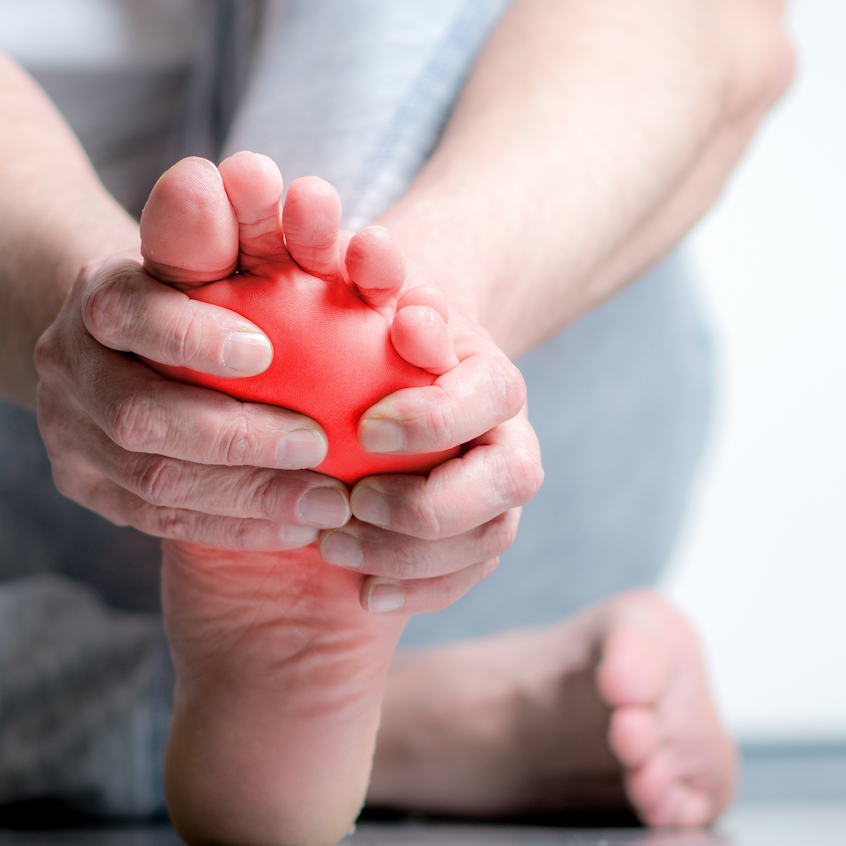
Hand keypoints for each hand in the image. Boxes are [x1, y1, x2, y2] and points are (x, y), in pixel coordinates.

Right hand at [35, 252, 356, 549]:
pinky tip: (298, 526)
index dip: (194, 336)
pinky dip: (234, 526)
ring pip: (152, 480)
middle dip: (235, 437)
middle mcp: (67, 364)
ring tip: (328, 502)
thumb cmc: (196, 285)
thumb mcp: (206, 247)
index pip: (133, 314)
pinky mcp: (87, 488)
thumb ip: (223, 226)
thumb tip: (230, 174)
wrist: (123, 337)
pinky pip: (160, 519)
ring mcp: (67, 433)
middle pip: (140, 416)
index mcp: (97, 293)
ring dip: (247, 496)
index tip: (267, 352)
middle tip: (318, 444)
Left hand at [324, 285, 544, 616]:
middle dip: (429, 502)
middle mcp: (512, 438)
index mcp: (493, 375)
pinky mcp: (479, 540)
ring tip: (333, 546)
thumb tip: (369, 251)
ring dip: (410, 554)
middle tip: (352, 499)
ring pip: (487, 540)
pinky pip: (467, 580)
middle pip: (508, 482)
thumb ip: (371, 269)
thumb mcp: (368, 288)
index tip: (365, 425)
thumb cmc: (372, 319)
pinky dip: (419, 592)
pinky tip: (362, 594)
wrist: (396, 360)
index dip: (434, 416)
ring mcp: (500, 496)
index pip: (487, 397)